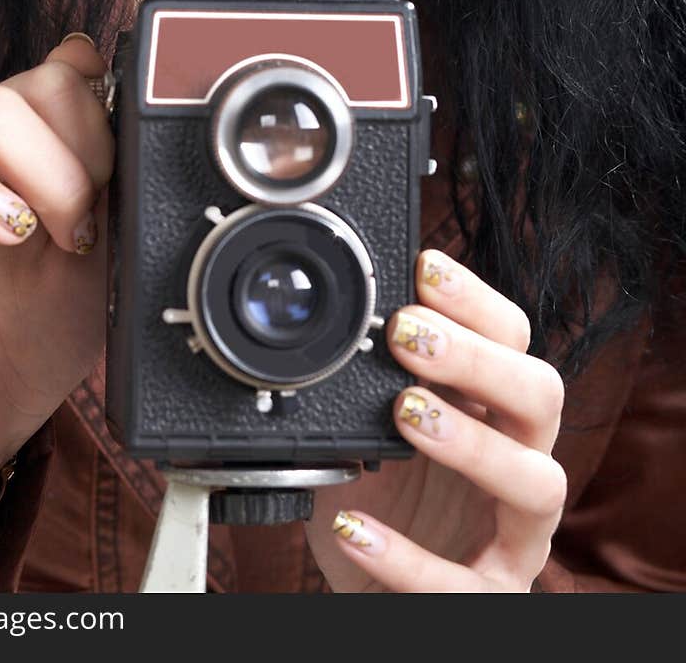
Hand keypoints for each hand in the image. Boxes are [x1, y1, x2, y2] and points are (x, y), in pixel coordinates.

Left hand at [305, 251, 566, 591]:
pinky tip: (352, 527)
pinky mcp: (489, 596)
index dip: (475, 299)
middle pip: (541, 394)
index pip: (512, 337)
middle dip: (477, 358)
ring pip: (538, 482)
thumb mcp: (366, 427)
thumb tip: (322, 317)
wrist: (371, 590)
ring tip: (403, 413)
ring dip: (473, 443)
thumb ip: (362, 380)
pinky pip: (461, 585)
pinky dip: (406, 557)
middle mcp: (521, 459)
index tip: (423, 266)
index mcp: (494, 407)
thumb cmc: (381, 498)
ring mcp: (515, 533)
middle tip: (405, 332)